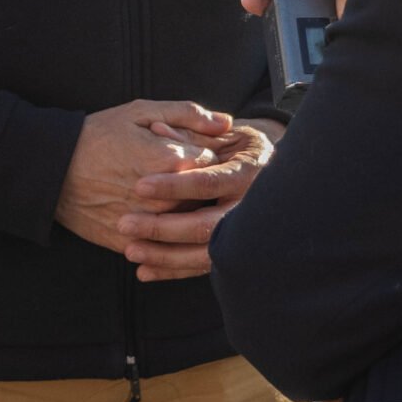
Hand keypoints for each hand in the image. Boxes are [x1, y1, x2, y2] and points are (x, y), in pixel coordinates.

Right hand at [56, 100, 231, 251]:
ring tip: (172, 197)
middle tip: (192, 176)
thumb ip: (188, 115)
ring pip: (185, 223)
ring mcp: (147, 224)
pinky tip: (158, 221)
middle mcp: (163, 198)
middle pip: (204, 197)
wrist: (52, 170)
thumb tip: (227, 123)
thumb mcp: (141, 112)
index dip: (211, 156)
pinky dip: (165, 237)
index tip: (202, 151)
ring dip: (187, 212)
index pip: (214, 163)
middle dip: (203, 186)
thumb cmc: (98, 135)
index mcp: (171, 161)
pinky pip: (160, 246)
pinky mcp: (129, 242)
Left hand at [115, 120, 284, 280]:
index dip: (173, 185)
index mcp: (248, 172)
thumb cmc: (239, 148)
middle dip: (162, 228)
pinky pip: (204, 267)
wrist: (276, 175)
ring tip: (130, 250)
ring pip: (205, 253)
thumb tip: (157, 131)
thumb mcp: (220, 135)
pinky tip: (145, 271)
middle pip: (206, 226)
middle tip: (124, 223)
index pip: (208, 183)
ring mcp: (246, 235)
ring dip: (165, 256)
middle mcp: (250, 207)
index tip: (139, 187)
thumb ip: (189, 134)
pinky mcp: (237, 253)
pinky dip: (173, 271)